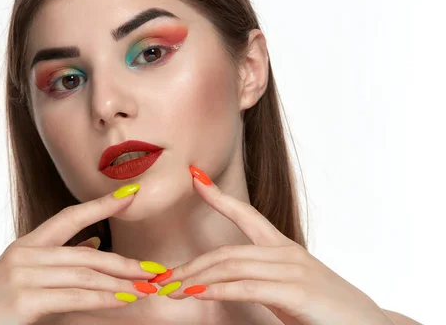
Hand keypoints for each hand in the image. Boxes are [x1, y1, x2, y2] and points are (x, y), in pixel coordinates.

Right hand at [0, 184, 163, 324]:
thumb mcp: (26, 279)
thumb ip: (60, 262)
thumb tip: (94, 245)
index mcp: (25, 245)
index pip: (69, 216)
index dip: (101, 205)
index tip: (130, 195)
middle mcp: (23, 254)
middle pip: (86, 254)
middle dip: (125, 262)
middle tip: (155, 268)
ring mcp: (21, 275)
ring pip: (84, 275)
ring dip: (120, 282)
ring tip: (147, 287)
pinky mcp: (23, 299)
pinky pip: (74, 297)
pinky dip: (102, 298)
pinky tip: (123, 300)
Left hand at [156, 166, 394, 324]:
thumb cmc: (326, 311)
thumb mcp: (290, 288)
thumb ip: (263, 279)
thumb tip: (227, 282)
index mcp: (284, 248)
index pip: (247, 214)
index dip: (219, 196)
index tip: (195, 177)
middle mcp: (286, 253)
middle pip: (226, 251)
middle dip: (190, 264)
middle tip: (161, 277)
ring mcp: (292, 270)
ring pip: (232, 267)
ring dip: (196, 279)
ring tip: (169, 288)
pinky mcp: (296, 292)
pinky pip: (247, 287)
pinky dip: (218, 290)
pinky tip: (197, 294)